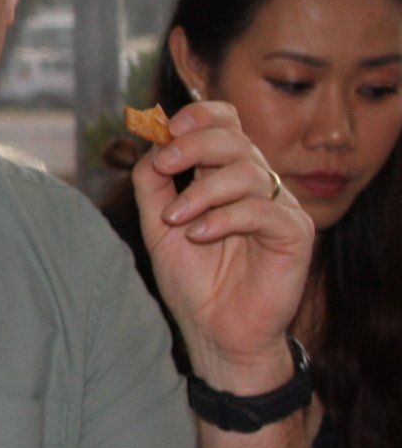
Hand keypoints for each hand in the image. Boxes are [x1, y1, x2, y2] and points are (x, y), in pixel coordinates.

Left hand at [132, 100, 313, 391]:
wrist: (215, 331)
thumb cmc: (192, 279)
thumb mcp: (158, 225)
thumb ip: (152, 183)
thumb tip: (150, 143)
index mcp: (224, 175)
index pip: (226, 122)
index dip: (201, 115)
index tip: (168, 128)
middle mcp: (256, 184)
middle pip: (235, 138)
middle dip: (193, 145)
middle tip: (163, 166)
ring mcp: (279, 206)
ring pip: (247, 171)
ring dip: (201, 192)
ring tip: (175, 220)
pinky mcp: (296, 233)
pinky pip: (262, 210)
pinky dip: (224, 218)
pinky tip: (198, 236)